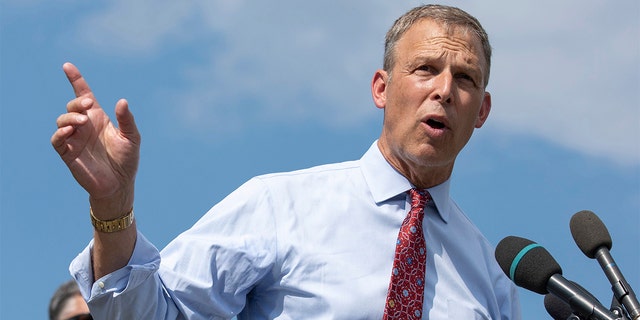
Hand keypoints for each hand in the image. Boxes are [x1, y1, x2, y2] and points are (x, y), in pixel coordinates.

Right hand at [51, 62, 139, 216]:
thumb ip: (127, 120)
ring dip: (70, 117)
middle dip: (78, 101)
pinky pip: (57, 140)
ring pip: (62, 120)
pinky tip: (70, 132)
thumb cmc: (127, 160)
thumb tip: (122, 101)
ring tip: (83, 122)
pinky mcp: (68, 153)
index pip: (84, 94)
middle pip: (73, 106)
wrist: (120, 185)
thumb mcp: (132, 138)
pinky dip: (60, 133)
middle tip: (89, 104)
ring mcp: (75, 139)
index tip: (67, 66)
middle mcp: (84, 126)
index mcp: (98, 118)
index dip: (76, 80)